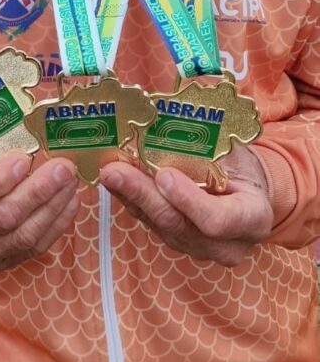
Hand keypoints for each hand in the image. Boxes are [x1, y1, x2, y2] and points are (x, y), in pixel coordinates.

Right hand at [0, 151, 78, 270]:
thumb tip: (25, 141)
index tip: (24, 159)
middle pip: (1, 220)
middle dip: (38, 192)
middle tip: (63, 168)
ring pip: (21, 237)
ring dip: (53, 208)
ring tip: (71, 182)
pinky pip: (32, 249)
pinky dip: (56, 224)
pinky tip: (69, 201)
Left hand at [100, 145, 272, 266]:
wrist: (248, 193)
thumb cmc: (244, 166)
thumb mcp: (240, 151)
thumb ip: (214, 142)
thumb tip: (171, 114)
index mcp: (252, 219)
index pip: (218, 219)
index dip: (188, 200)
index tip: (164, 175)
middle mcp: (225, 244)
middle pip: (179, 225)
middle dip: (143, 195)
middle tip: (115, 170)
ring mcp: (198, 247)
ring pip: (159, 225)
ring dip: (130, 195)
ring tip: (108, 169)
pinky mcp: (175, 241)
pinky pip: (150, 222)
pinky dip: (131, 198)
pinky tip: (114, 178)